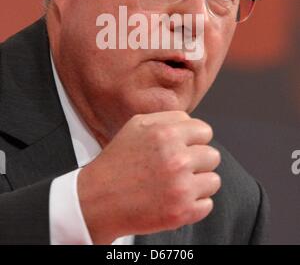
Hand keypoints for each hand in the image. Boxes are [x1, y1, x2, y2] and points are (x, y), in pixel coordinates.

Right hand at [78, 111, 220, 243]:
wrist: (98, 199)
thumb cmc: (118, 161)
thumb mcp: (137, 125)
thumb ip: (168, 118)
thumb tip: (192, 122)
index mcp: (166, 134)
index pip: (205, 131)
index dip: (195, 139)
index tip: (185, 147)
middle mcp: (177, 159)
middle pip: (212, 156)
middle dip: (198, 161)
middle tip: (178, 167)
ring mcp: (181, 187)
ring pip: (213, 181)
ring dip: (198, 183)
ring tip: (176, 183)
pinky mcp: (182, 212)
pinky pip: (207, 205)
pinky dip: (194, 204)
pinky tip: (174, 199)